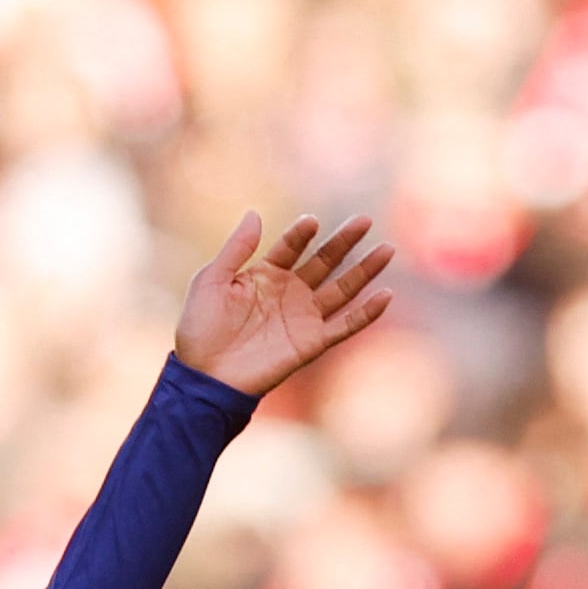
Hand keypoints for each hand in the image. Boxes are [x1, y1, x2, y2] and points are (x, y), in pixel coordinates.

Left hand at [173, 210, 391, 396]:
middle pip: (324, 262)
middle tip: (365, 220)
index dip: (301, 234)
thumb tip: (254, 212)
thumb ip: (236, 249)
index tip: (311, 222)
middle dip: (344, 242)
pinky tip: (385, 295)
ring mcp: (302, 317)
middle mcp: (289, 292)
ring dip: (365, 270)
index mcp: (264, 275)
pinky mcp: (311, 342)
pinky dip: (366, 314)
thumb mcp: (211, 281)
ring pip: (341, 289)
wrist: (204, 376)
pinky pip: (344, 326)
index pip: (290, 247)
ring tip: (386, 250)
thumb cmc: (201, 329)